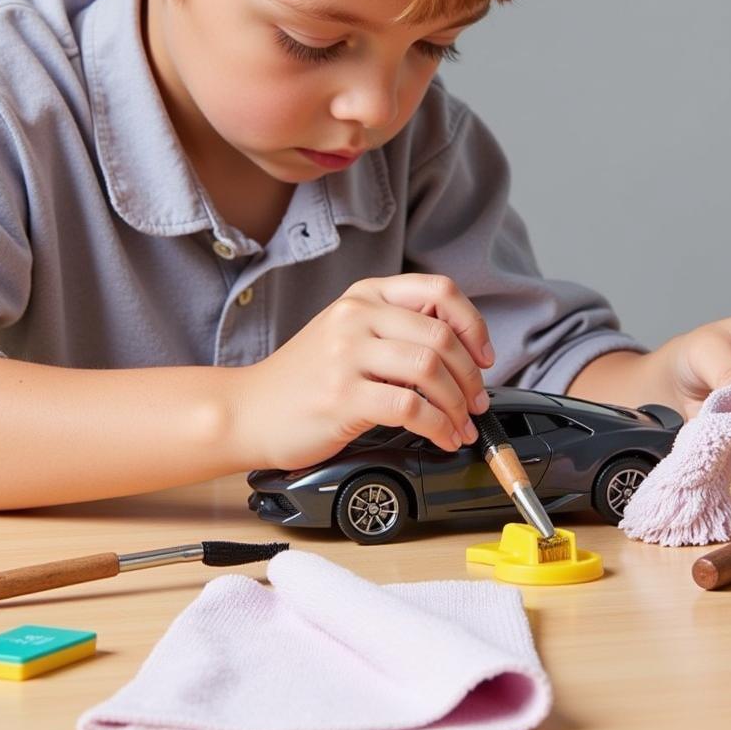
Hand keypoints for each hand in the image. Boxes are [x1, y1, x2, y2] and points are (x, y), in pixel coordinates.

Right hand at [235, 274, 493, 470]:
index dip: (473, 325)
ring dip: (458, 404)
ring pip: (430, 369)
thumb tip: (460, 354)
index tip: (483, 356)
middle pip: (441, 335)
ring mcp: (347, 354)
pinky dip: (438, 427)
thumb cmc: (302, 380)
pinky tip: (441, 438)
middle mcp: (356, 316)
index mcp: (365, 295)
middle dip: (471, 377)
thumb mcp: (347, 335)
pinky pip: (411, 407)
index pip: (439, 291)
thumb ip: (394, 331)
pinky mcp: (343, 395)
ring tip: (461, 425)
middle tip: (477, 403)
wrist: (247, 411)